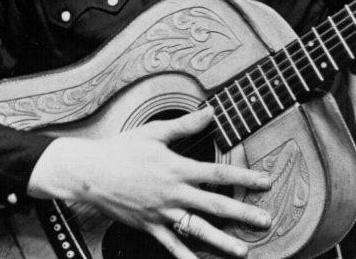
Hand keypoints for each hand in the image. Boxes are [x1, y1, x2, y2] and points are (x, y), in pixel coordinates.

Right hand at [28, 106, 271, 257]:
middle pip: (215, 205)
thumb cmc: (121, 149)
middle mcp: (173, 193)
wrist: (89, 173)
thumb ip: (185, 125)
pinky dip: (185, 257)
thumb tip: (211, 111)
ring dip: (222, 241)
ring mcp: (162, 212)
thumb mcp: (154, 133)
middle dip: (243, 213)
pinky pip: (171, 244)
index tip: (266, 182)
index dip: (244, 177)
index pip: (219, 174)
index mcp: (177, 168)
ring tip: (244, 251)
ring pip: (198, 229)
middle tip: (266, 221)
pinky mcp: (149, 226)